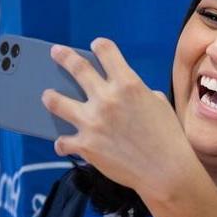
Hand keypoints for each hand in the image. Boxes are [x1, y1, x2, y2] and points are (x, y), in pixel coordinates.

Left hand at [41, 38, 199, 201]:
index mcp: (128, 84)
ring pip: (55, 101)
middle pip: (77, 68)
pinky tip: (63, 144)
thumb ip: (139, 92)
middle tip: (56, 52)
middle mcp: (106, 99)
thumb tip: (124, 94)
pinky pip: (63, 141)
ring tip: (48, 96)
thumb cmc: (169, 137)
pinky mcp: (84, 145)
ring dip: (50, 97)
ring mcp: (92, 122)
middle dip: (64, 56)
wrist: (166, 170)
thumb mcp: (160, 104)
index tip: (96, 46)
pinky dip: (63, 143)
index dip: (100, 46)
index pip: (107, 53)